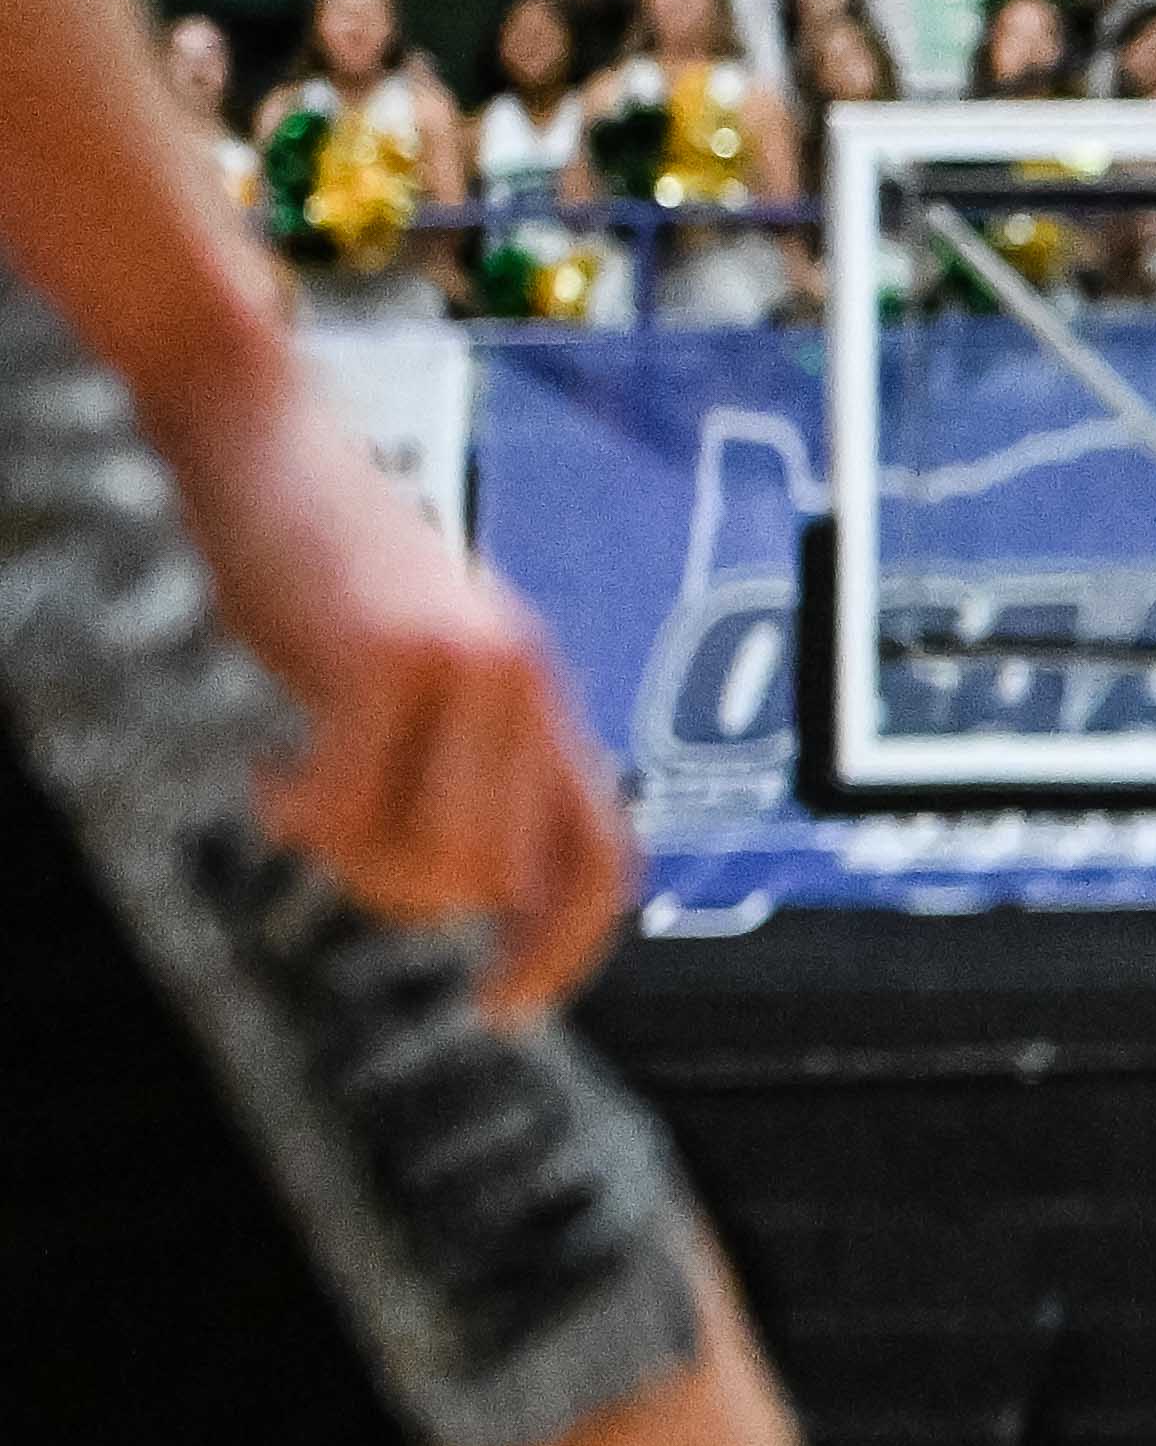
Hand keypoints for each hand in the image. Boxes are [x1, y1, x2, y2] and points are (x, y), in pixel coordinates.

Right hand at [161, 340, 625, 1018]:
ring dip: (350, 856)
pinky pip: (350, 805)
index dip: (565, 946)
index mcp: (541, 695)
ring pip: (435, 855)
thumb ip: (452, 756)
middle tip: (335, 847)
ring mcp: (468, 666)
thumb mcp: (410, 666)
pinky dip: (297, 814)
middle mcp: (527, 682)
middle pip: (496, 878)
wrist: (267, 438)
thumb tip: (458, 887)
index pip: (598, 854)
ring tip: (300, 798)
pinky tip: (268, 777)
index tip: (503, 1008)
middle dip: (406, 895)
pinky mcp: (390, 654)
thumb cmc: (325, 563)